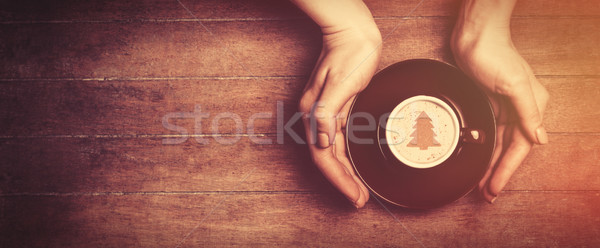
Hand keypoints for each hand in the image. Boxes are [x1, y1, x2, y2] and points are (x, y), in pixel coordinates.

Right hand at [298, 24, 380, 207]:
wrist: (353, 33)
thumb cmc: (350, 54)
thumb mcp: (341, 83)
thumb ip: (328, 112)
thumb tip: (322, 140)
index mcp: (315, 112)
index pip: (323, 156)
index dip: (338, 179)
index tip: (354, 196)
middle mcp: (316, 115)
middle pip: (327, 158)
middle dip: (342, 182)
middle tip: (359, 200)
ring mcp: (324, 112)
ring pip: (332, 152)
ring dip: (345, 173)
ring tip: (358, 190)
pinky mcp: (335, 109)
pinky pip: (338, 141)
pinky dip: (346, 158)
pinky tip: (354, 165)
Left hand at [451, 0, 548, 202]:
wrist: (474, 36)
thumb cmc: (494, 54)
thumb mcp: (514, 85)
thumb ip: (528, 113)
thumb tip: (539, 138)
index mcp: (533, 106)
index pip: (520, 147)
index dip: (507, 170)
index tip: (494, 187)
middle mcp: (521, 109)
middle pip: (509, 149)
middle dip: (497, 172)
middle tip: (486, 193)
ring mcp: (505, 106)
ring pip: (498, 143)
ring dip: (490, 163)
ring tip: (480, 183)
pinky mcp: (489, 102)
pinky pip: (488, 132)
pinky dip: (484, 146)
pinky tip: (478, 157)